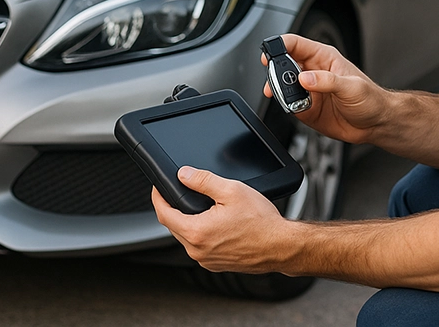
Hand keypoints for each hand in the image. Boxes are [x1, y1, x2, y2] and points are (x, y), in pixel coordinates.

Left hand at [151, 166, 296, 273]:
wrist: (281, 246)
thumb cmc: (261, 222)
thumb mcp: (231, 191)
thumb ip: (203, 181)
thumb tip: (184, 174)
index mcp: (196, 232)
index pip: (163, 214)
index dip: (157, 198)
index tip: (158, 187)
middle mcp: (197, 251)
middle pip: (173, 226)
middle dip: (173, 208)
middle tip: (180, 191)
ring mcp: (206, 260)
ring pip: (186, 237)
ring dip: (188, 221)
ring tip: (201, 206)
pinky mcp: (216, 264)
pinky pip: (200, 247)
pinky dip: (201, 234)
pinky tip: (215, 223)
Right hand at [262, 34, 388, 143]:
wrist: (376, 124)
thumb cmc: (371, 99)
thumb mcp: (352, 87)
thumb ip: (327, 81)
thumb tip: (305, 78)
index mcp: (323, 58)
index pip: (295, 45)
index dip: (279, 46)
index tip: (269, 54)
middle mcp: (312, 72)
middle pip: (283, 65)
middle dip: (275, 72)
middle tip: (276, 82)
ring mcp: (308, 91)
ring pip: (282, 86)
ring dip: (280, 92)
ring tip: (287, 98)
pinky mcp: (306, 108)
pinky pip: (288, 105)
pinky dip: (287, 107)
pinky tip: (296, 109)